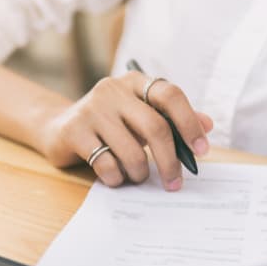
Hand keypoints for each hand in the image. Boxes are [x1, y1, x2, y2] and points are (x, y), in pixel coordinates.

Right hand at [39, 71, 212, 190]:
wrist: (58, 127)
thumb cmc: (110, 124)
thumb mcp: (141, 117)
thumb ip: (172, 120)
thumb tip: (208, 125)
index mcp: (135, 82)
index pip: (170, 95)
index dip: (189, 123)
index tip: (201, 151)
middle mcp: (113, 90)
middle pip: (155, 127)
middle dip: (170, 161)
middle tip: (175, 183)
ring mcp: (91, 109)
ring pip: (131, 151)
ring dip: (140, 172)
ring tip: (137, 176)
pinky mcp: (74, 131)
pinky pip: (106, 163)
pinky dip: (117, 177)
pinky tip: (115, 177)